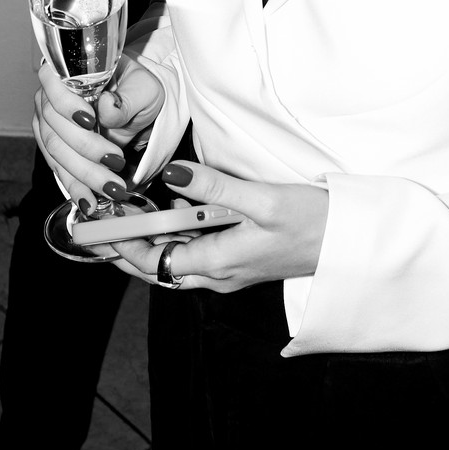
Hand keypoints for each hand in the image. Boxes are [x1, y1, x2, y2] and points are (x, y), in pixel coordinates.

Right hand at [33, 54, 165, 202]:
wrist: (138, 105)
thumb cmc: (138, 89)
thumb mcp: (143, 88)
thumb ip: (125, 99)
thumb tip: (105, 107)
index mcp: (68, 72)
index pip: (53, 84)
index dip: (67, 104)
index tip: (91, 120)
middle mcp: (50, 98)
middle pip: (57, 127)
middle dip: (86, 151)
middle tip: (116, 162)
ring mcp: (48, 125)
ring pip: (57, 153)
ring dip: (84, 174)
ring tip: (111, 188)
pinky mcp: (54, 149)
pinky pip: (60, 170)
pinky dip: (76, 187)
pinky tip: (89, 201)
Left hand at [108, 159, 329, 291]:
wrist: (347, 243)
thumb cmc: (312, 222)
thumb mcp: (262, 200)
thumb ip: (214, 188)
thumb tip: (172, 175)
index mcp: (218, 263)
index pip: (154, 261)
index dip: (123, 244)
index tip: (101, 223)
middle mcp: (218, 274)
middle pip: (158, 267)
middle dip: (126, 247)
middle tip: (102, 220)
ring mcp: (229, 270)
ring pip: (175, 261)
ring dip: (148, 242)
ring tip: (124, 216)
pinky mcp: (240, 260)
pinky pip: (194, 254)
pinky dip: (172, 239)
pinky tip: (167, 217)